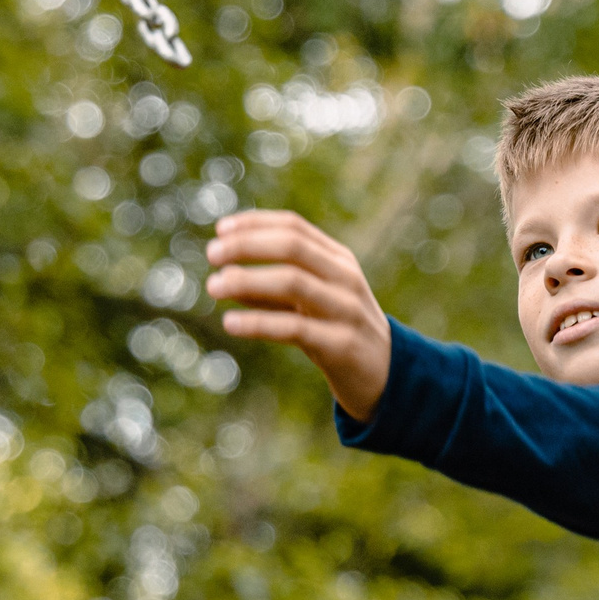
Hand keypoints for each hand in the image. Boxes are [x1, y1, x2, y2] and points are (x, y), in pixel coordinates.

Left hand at [205, 211, 392, 419]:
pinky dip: (258, 323)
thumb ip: (272, 291)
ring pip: (293, 282)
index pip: (294, 227)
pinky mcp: (340, 345)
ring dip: (248, 280)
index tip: (220, 229)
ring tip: (213, 286)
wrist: (387, 375)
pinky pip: (295, 327)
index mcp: (339, 260)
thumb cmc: (338, 331)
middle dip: (247, 245)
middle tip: (211, 254)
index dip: (255, 223)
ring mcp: (346, 310)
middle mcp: (345, 278)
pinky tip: (230, 323)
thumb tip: (224, 276)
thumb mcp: (309, 304)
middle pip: (293, 247)